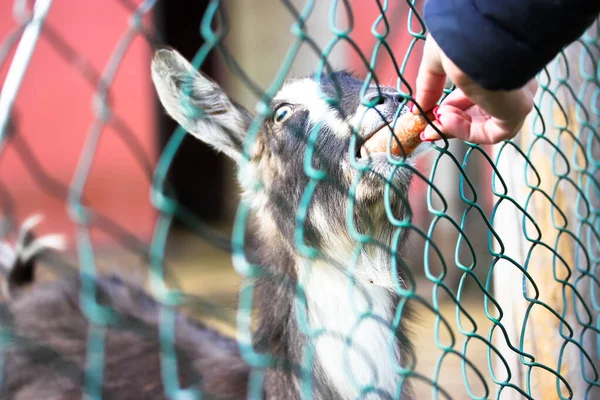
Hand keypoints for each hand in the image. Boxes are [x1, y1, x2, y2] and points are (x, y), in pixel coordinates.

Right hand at [414, 35, 537, 144]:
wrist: (474, 41)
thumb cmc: (457, 41)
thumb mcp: (436, 62)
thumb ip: (428, 87)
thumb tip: (418, 110)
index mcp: (495, 64)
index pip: (475, 94)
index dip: (450, 106)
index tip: (430, 111)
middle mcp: (511, 80)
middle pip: (479, 112)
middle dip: (451, 119)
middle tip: (429, 122)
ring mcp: (517, 96)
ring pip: (485, 124)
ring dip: (455, 125)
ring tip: (437, 118)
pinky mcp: (518, 110)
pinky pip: (491, 132)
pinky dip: (465, 131)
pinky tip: (446, 120)